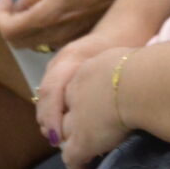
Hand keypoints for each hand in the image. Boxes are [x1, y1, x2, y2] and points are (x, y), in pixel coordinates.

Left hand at [0, 0, 139, 49]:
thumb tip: (22, 5)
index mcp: (47, 17)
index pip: (8, 31)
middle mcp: (56, 35)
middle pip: (18, 42)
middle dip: (9, 23)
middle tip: (15, 2)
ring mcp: (69, 40)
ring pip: (34, 44)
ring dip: (25, 27)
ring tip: (32, 5)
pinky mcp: (80, 38)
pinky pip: (51, 41)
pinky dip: (42, 29)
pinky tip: (50, 10)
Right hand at [33, 30, 127, 146]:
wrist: (123, 28)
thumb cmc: (122, 47)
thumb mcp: (113, 65)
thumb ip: (100, 87)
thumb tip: (93, 119)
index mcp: (71, 58)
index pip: (52, 90)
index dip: (52, 117)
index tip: (58, 138)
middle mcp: (60, 60)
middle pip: (46, 94)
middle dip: (48, 119)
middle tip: (55, 140)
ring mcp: (59, 63)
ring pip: (47, 93)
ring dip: (49, 115)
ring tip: (57, 136)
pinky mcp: (63, 68)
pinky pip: (53, 90)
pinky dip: (55, 108)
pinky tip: (63, 123)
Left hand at [58, 44, 137, 168]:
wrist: (139, 84)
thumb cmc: (144, 68)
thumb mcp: (129, 59)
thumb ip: (126, 67)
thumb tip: (139, 68)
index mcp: (89, 71)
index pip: (76, 87)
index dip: (81, 99)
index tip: (91, 107)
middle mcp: (76, 93)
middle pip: (65, 109)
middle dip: (70, 119)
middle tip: (81, 129)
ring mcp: (77, 119)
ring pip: (64, 133)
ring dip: (71, 140)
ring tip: (80, 151)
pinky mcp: (82, 142)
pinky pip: (71, 158)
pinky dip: (75, 166)